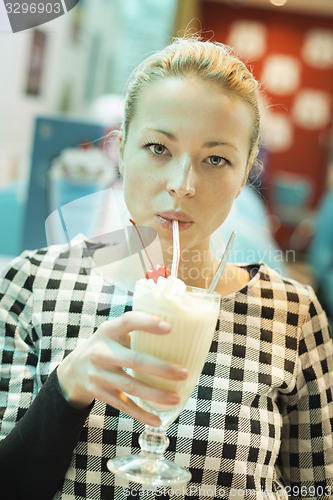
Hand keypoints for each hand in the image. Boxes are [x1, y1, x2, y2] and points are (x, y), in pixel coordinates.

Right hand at [57, 311, 187, 425]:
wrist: (73, 370)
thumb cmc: (106, 346)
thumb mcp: (113, 332)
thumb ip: (136, 332)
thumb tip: (178, 335)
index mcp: (108, 331)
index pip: (128, 322)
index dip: (147, 323)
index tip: (170, 328)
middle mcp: (101, 352)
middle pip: (133, 360)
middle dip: (160, 368)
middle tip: (183, 373)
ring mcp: (99, 374)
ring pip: (130, 386)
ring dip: (155, 394)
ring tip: (176, 397)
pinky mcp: (101, 393)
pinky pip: (123, 405)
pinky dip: (141, 414)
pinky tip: (158, 420)